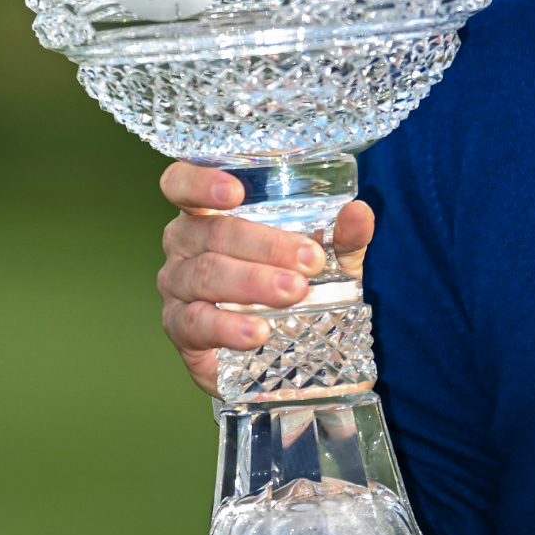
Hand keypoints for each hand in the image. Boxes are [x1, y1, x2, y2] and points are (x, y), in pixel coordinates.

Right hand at [156, 161, 376, 395]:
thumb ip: (341, 237)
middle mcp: (184, 243)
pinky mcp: (178, 329)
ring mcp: (175, 286)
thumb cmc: (290, 285)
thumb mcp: (325, 260)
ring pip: (206, 274)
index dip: (201, 182)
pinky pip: (197, 323)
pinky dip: (228, 327)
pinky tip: (258, 332)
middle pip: (213, 232)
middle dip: (265, 244)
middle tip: (310, 260)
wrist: (283, 352)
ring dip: (253, 282)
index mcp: (208, 212)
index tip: (236, 191)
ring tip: (295, 292)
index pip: (182, 184)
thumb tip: (359, 213)